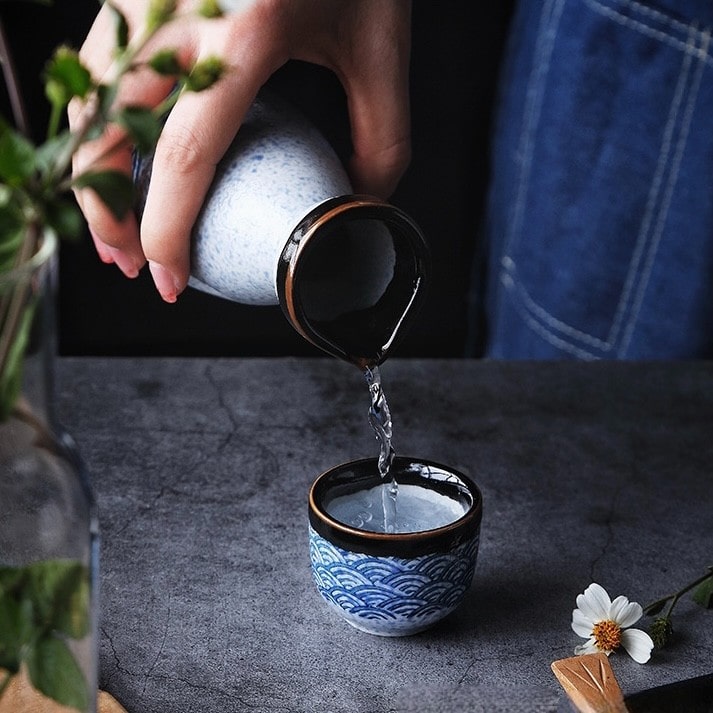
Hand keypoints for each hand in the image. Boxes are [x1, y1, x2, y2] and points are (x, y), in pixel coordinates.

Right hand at [69, 0, 411, 301]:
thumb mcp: (380, 47)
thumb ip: (381, 138)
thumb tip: (358, 204)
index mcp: (245, 31)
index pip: (183, 158)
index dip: (165, 233)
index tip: (167, 278)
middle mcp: (175, 7)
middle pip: (104, 132)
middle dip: (103, 212)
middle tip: (126, 261)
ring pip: (86, 95)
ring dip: (92, 167)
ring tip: (118, 216)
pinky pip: (101, 61)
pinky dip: (101, 118)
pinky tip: (125, 150)